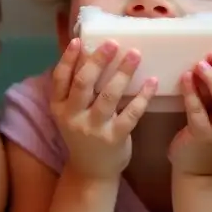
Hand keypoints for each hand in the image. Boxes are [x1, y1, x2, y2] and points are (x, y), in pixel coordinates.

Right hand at [50, 38, 156, 180]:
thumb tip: (84, 53)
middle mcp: (73, 117)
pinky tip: (153, 81)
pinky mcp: (115, 137)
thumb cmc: (82, 135)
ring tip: (135, 54)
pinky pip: (131, 113)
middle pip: (84, 84)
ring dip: (123, 72)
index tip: (80, 41)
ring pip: (108, 96)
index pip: (60, 79)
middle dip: (98, 61)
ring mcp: (94, 128)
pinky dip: (143, 95)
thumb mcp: (69, 113)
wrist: (91, 171)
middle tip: (113, 43)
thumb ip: (74, 90)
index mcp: (59, 108)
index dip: (68, 59)